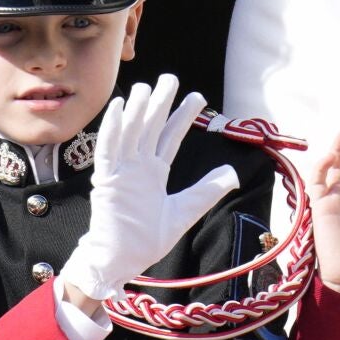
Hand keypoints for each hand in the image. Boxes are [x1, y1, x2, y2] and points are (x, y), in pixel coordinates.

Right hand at [60, 74, 238, 301]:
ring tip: (147, 86)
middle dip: (161, 103)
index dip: (182, 117)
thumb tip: (233, 173)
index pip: (170, 138)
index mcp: (153, 173)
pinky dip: (112, 128)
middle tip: (171, 78)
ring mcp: (121, 172)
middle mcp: (137, 167)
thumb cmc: (145, 241)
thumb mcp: (183, 212)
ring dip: (137, 110)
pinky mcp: (107, 181)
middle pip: (150, 128)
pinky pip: (108, 150)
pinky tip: (120, 107)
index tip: (197, 97)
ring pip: (130, 134)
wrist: (120, 262)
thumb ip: (206, 192)